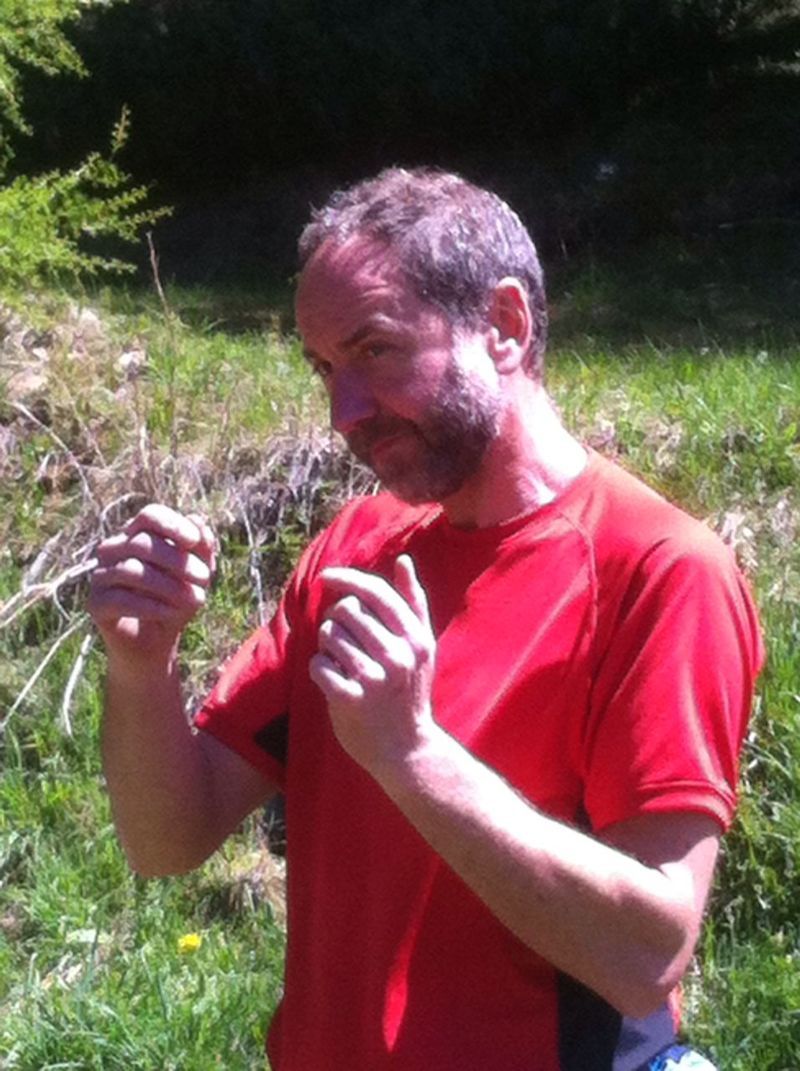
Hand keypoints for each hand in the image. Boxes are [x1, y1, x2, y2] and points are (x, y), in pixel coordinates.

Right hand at [88, 504, 215, 665]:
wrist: (155, 644)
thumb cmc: (176, 601)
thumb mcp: (196, 575)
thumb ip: (201, 548)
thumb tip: (199, 521)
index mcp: (137, 535)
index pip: (149, 515)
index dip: (172, 524)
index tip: (195, 541)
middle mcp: (113, 549)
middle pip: (142, 542)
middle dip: (178, 561)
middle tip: (206, 579)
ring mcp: (100, 576)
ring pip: (131, 570)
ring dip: (169, 585)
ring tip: (196, 600)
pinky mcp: (95, 603)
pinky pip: (121, 599)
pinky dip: (152, 606)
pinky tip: (172, 613)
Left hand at [309, 555, 436, 775]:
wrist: (407, 749)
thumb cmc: (410, 691)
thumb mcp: (422, 647)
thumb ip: (413, 602)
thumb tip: (404, 561)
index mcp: (415, 638)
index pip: (376, 594)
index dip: (347, 579)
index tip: (326, 577)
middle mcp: (398, 655)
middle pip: (346, 611)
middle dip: (336, 622)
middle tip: (343, 642)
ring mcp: (375, 678)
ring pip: (329, 636)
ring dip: (328, 647)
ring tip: (342, 663)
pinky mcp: (351, 699)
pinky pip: (318, 665)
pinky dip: (319, 670)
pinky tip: (333, 681)